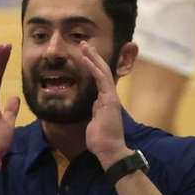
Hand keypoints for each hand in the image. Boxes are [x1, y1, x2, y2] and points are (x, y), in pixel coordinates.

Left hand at [77, 43, 128, 166]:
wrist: (109, 150)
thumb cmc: (100, 140)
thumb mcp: (94, 123)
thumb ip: (94, 112)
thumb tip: (93, 105)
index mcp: (105, 100)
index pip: (99, 79)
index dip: (92, 66)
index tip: (84, 55)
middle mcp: (110, 96)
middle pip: (101, 71)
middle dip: (93, 56)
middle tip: (84, 44)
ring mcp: (110, 96)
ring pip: (102, 71)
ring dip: (93, 57)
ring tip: (84, 46)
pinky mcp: (109, 99)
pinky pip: (101, 80)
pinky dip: (93, 68)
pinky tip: (86, 59)